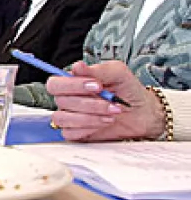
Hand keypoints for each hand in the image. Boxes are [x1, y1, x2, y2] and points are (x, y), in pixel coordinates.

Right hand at [46, 61, 165, 141]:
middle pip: (60, 101)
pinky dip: (88, 128)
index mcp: (73, 83)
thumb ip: (98, 70)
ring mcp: (71, 117)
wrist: (143, 113)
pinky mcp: (77, 133)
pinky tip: (104, 123)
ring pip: (63, 118)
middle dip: (88, 103)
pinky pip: (69, 133)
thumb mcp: (118, 73)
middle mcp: (69, 99)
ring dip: (89, 117)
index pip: (55, 83)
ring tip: (112, 113)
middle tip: (110, 101)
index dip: (72, 85)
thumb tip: (78, 66)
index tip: (97, 86)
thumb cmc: (129, 91)